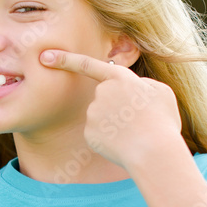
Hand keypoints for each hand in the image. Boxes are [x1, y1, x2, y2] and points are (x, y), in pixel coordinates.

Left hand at [39, 49, 185, 169]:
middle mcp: (101, 93)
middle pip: (105, 98)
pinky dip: (111, 139)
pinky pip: (100, 133)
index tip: (45, 56)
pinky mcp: (89, 133)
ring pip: (102, 116)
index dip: (66, 59)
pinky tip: (124, 143)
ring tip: (136, 133)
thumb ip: (144, 85)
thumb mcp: (162, 93)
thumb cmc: (162, 121)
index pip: (88, 64)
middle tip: (139, 121)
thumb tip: (136, 88)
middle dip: (118, 108)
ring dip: (117, 124)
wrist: (153, 151)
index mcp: (119, 78)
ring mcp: (93, 113)